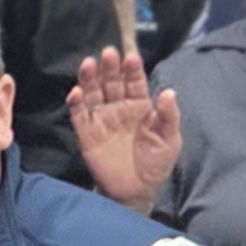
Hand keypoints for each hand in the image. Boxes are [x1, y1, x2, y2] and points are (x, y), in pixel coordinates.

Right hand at [66, 47, 181, 210]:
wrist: (136, 191)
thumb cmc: (156, 163)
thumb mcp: (170, 140)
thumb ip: (169, 116)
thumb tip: (169, 92)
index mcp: (140, 106)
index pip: (135, 82)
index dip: (133, 70)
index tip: (132, 58)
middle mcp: (119, 108)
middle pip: (112, 82)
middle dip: (110, 68)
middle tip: (109, 54)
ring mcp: (102, 120)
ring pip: (93, 93)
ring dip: (90, 79)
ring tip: (88, 64)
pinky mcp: (87, 134)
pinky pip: (79, 115)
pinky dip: (76, 103)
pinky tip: (76, 92)